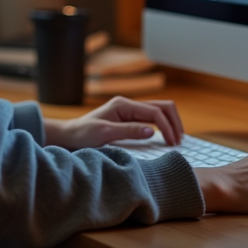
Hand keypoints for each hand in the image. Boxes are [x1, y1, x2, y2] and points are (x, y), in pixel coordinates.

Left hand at [43, 97, 184, 150]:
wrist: (68, 135)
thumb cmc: (82, 134)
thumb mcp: (104, 134)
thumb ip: (129, 131)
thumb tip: (152, 131)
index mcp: (123, 105)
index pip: (154, 112)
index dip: (167, 126)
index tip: (173, 143)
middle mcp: (128, 104)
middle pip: (162, 106)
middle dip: (174, 122)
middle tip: (178, 141)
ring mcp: (129, 110)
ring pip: (159, 110)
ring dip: (170, 123)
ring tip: (175, 139)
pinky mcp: (128, 118)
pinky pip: (151, 118)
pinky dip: (162, 126)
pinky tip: (165, 137)